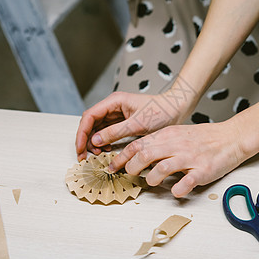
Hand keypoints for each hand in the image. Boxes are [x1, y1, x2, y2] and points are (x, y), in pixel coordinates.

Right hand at [75, 90, 192, 160]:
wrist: (177, 109)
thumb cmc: (161, 111)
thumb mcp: (137, 124)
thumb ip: (114, 132)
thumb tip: (94, 140)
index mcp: (114, 101)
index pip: (89, 116)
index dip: (82, 133)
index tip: (80, 149)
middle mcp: (113, 106)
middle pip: (90, 122)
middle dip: (85, 140)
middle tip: (84, 156)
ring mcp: (117, 114)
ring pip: (97, 128)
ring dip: (94, 142)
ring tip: (97, 155)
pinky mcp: (123, 122)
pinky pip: (107, 132)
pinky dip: (104, 142)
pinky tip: (106, 150)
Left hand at [107, 120, 245, 197]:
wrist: (230, 137)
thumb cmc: (203, 137)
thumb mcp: (177, 133)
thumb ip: (158, 142)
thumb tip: (137, 153)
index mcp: (168, 136)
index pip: (137, 144)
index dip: (121, 157)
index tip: (112, 166)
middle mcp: (176, 145)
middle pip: (145, 155)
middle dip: (132, 168)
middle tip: (131, 175)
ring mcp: (189, 158)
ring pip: (161, 169)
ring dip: (152, 179)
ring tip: (152, 182)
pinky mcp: (202, 171)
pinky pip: (186, 183)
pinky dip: (177, 190)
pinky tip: (176, 190)